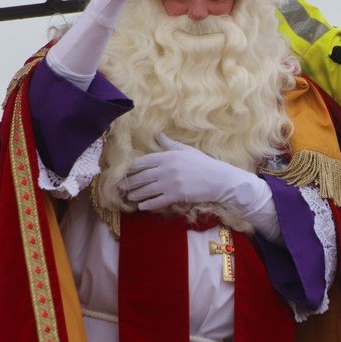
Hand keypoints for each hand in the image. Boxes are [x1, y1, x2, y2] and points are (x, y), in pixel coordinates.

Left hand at [119, 134, 264, 212]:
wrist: (218, 179)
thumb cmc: (203, 164)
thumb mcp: (186, 150)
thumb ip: (170, 144)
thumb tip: (158, 135)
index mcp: (168, 156)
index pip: (144, 162)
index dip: (132, 168)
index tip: (125, 172)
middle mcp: (166, 169)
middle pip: (142, 177)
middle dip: (130, 182)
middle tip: (121, 187)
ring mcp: (170, 183)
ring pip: (147, 189)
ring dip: (136, 194)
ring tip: (130, 197)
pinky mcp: (176, 195)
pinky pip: (157, 201)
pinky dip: (148, 204)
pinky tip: (142, 206)